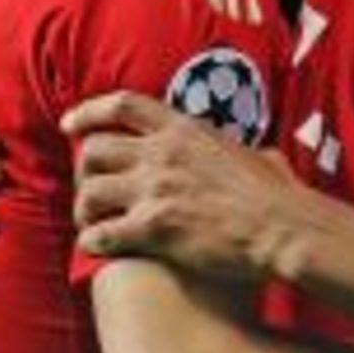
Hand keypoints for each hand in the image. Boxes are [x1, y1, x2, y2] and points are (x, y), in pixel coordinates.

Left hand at [62, 91, 302, 281]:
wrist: (283, 227)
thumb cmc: (279, 195)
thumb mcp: (258, 156)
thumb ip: (243, 151)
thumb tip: (260, 156)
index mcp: (184, 130)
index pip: (123, 105)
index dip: (89, 112)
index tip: (70, 124)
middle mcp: (161, 154)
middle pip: (94, 150)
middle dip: (83, 170)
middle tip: (90, 189)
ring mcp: (155, 189)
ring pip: (90, 192)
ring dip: (85, 209)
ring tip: (91, 223)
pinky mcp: (154, 227)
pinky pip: (102, 233)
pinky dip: (93, 241)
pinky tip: (97, 247)